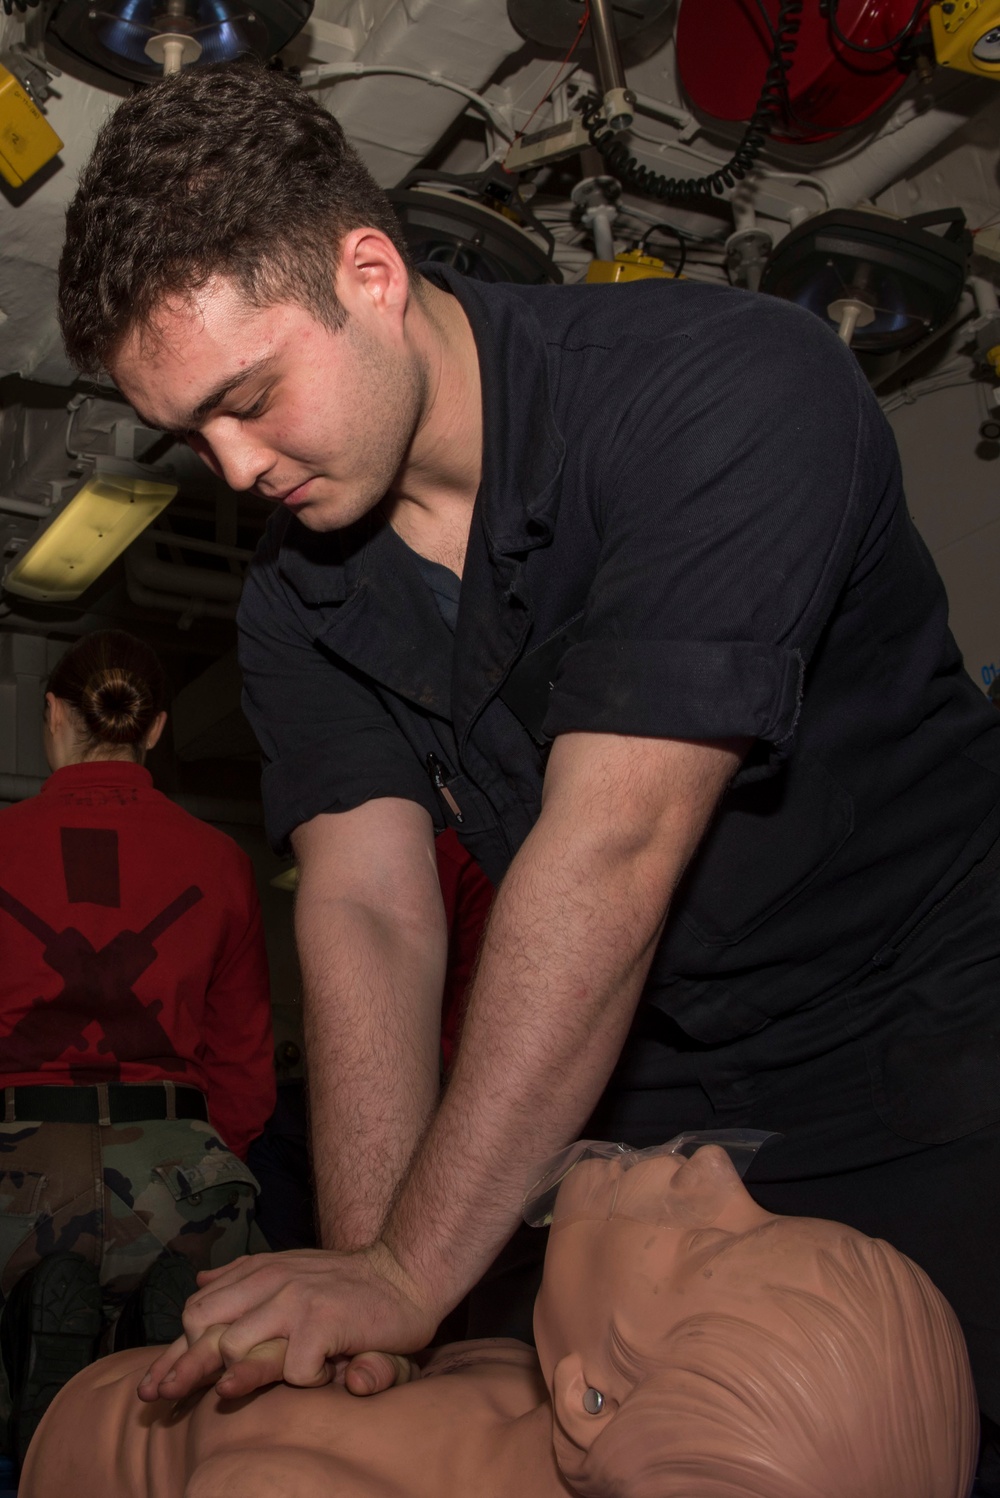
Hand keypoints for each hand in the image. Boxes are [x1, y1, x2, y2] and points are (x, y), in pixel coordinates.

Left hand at [137, 1242, 439, 1401]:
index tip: (152, 1388)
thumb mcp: (291, 1266)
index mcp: (258, 1273)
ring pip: (237, 1347)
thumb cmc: (345, 1281)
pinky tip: (315, 1379)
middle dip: (185, 1368)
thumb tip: (201, 1279)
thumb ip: (245, 1274)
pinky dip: (301, 1381)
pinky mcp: (324, 1321)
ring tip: (231, 1393)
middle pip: (206, 1330)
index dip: (173, 1353)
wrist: (403, 1272)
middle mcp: (271, 1283)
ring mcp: (295, 1300)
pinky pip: (293, 1367)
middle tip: (166, 1399)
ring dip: (237, 1376)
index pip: (199, 1311)